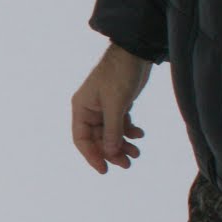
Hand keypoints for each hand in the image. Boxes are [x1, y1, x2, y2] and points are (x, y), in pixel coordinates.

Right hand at [71, 43, 151, 172]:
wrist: (135, 52)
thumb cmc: (119, 74)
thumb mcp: (116, 104)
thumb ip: (112, 130)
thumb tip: (110, 153)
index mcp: (81, 108)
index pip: (81, 139)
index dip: (92, 155)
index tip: (105, 169)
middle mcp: (89, 110)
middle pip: (97, 139)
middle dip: (112, 152)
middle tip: (127, 164)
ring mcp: (103, 108)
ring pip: (110, 133)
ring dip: (123, 144)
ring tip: (137, 153)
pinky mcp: (117, 104)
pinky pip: (120, 124)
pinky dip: (129, 131)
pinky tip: (140, 134)